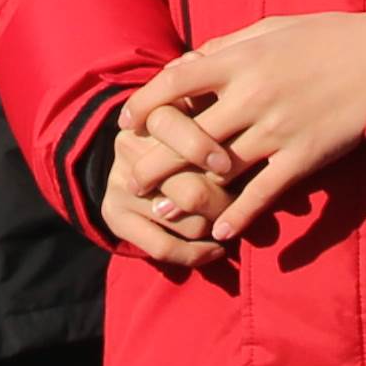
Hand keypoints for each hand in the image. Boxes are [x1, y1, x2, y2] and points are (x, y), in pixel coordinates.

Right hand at [103, 98, 236, 267]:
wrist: (142, 157)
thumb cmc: (196, 131)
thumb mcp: (205, 115)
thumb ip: (222, 119)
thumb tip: (250, 143)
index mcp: (151, 112)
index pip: (168, 127)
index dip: (199, 147)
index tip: (226, 163)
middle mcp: (129, 146)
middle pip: (186, 188)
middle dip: (222, 200)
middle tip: (239, 201)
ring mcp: (120, 184)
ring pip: (185, 222)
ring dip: (215, 227)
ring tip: (229, 219)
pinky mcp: (115, 216)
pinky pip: (163, 247)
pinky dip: (196, 254)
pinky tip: (216, 250)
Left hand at [132, 11, 365, 240]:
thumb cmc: (326, 37)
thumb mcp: (271, 29)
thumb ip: (228, 46)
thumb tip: (191, 61)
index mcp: (242, 60)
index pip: (176, 82)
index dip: (145, 102)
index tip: (128, 121)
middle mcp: (253, 96)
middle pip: (189, 135)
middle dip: (154, 159)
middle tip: (128, 178)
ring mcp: (278, 130)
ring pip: (221, 170)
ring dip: (187, 193)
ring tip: (161, 210)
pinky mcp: (304, 157)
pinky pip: (265, 192)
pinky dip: (241, 214)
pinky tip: (222, 231)